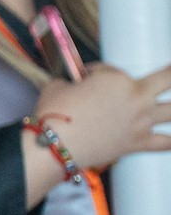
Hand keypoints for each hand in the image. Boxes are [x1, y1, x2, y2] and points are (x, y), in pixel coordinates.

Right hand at [32, 65, 170, 170]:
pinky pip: (165, 143)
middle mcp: (136, 97)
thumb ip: (71, 81)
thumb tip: (73, 85)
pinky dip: (170, 142)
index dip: (97, 73)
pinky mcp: (138, 142)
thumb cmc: (54, 112)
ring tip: (169, 106)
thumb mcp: (58, 85)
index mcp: (117, 79)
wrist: (56, 144)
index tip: (87, 79)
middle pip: (167, 79)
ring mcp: (141, 121)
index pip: (111, 70)